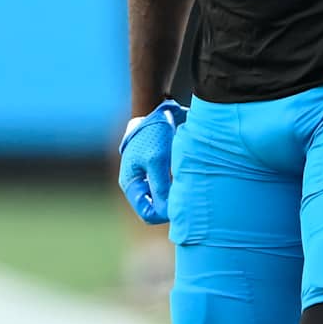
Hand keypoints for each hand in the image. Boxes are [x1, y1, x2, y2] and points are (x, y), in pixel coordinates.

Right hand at [117, 100, 184, 224]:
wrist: (159, 109)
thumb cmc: (153, 133)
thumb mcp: (156, 160)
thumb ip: (161, 187)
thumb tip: (166, 212)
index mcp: (132, 183)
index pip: (147, 213)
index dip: (163, 214)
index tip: (180, 205)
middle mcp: (139, 183)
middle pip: (157, 208)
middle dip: (172, 206)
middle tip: (189, 196)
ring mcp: (149, 176)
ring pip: (166, 198)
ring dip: (177, 196)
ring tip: (190, 186)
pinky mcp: (161, 169)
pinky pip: (172, 187)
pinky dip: (181, 186)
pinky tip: (191, 178)